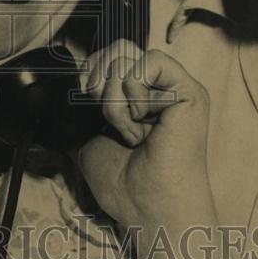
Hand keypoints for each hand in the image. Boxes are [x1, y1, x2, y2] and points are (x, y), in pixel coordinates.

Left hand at [78, 49, 212, 231]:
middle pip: (117, 49)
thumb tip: (67, 82)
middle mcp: (159, 85)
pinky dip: (135, 95)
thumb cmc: (124, 183)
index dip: (90, 73)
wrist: (147, 209)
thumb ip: (83, 105)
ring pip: (127, 58)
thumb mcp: (88, 135)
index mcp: (139, 92)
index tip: (90, 107)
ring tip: (131, 132)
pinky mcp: (190, 91)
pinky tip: (144, 125)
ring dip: (115, 100)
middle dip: (98, 85)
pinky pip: (150, 63)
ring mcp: (176, 86)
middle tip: (111, 124)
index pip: (110, 54)